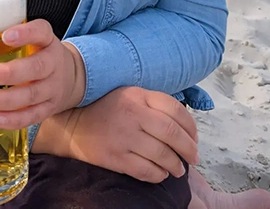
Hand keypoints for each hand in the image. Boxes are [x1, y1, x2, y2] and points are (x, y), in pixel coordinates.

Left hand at [0, 19, 85, 129]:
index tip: (5, 36)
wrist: (72, 77)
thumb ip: (11, 37)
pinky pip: (33, 116)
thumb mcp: (34, 39)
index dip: (25, 33)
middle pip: (36, 68)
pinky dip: (15, 120)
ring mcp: (53, 88)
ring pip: (32, 94)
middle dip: (9, 73)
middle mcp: (54, 63)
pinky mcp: (50, 108)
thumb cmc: (41, 54)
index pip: (41, 32)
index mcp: (48, 41)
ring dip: (7, 99)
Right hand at [42, 86, 198, 181]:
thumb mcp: (129, 94)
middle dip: (189, 148)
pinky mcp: (116, 158)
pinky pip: (146, 170)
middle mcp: (133, 114)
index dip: (191, 126)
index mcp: (138, 95)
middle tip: (194, 157)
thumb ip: (153, 103)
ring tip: (179, 169)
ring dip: (176, 165)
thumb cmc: (106, 108)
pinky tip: (162, 173)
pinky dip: (159, 175)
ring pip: (162, 155)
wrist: (73, 124)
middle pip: (171, 133)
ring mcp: (124, 137)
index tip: (195, 137)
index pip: (174, 108)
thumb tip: (183, 124)